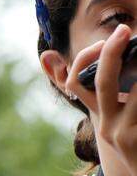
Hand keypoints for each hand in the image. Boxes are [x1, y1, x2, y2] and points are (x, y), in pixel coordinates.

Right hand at [66, 23, 136, 175]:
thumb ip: (96, 89)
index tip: (101, 42)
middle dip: (109, 53)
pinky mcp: (136, 139)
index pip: (74, 84)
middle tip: (122, 31)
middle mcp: (107, 124)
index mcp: (99, 116)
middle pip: (100, 82)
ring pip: (134, 88)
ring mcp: (123, 133)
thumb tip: (47, 56)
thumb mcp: (114, 118)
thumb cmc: (134, 144)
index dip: (81, 60)